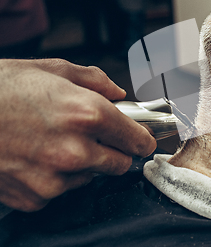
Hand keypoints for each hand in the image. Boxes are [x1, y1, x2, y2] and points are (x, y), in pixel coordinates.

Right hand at [0, 59, 155, 211]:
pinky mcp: (34, 197)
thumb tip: (118, 92)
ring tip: (54, 143)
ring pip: (89, 177)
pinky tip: (35, 157)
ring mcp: (55, 178)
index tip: (140, 139)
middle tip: (95, 138)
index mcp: (89, 114)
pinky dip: (55, 178)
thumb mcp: (51, 69)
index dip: (141, 138)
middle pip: (120, 164)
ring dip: (83, 165)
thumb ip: (95, 80)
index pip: (138, 140)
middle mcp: (77, 150)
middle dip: (113, 151)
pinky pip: (60, 190)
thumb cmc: (0, 89)